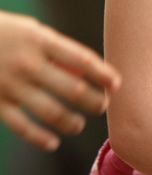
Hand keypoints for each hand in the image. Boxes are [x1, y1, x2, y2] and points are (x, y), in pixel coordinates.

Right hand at [0, 11, 120, 149]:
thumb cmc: (7, 34)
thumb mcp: (33, 32)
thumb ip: (58, 51)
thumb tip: (87, 72)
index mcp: (41, 40)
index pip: (81, 59)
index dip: (102, 73)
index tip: (117, 83)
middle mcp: (29, 63)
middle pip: (72, 88)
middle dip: (93, 100)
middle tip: (103, 105)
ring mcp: (12, 85)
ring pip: (50, 111)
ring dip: (71, 121)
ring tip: (80, 124)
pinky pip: (21, 126)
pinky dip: (39, 138)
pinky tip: (53, 142)